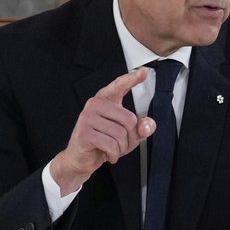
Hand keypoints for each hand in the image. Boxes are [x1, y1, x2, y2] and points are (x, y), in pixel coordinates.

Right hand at [48, 69, 152, 193]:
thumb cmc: (105, 143)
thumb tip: (147, 125)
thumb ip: (141, 128)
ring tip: (112, 149)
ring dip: (121, 148)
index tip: (144, 71)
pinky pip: (111, 145)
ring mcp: (87, 117)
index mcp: (105, 100)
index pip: (119, 86)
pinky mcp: (84, 132)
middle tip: (120, 144)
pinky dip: (114, 154)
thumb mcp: (129, 136)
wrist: (83, 159)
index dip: (132, 79)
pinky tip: (108, 155)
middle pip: (129, 119)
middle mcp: (94, 104)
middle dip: (130, 138)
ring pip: (120, 134)